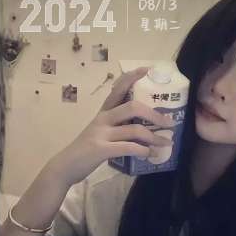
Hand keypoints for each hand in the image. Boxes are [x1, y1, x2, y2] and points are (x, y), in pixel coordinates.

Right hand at [52, 67, 174, 186]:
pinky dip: (143, 151)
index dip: (132, 77)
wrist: (65, 167)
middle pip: (133, 107)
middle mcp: (102, 119)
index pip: (118, 89)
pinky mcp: (100, 150)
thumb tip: (144, 128)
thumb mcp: (101, 132)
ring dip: (154, 137)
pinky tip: (149, 154)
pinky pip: (128, 147)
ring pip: (134, 130)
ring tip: (166, 142)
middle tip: (169, 122)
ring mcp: (101, 134)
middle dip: (154, 114)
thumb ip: (118, 126)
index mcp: (103, 112)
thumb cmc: (87, 150)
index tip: (147, 69)